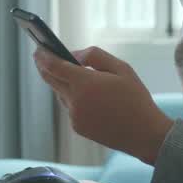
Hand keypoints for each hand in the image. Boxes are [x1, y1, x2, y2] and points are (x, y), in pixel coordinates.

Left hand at [32, 46, 174, 164]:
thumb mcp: (121, 68)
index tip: (37, 48)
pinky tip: (84, 94)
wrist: (144, 134)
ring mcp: (75, 116)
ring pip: (61, 94)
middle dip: (44, 67)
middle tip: (41, 57)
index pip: (54, 66)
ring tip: (65, 72)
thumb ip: (95, 56)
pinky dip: (73, 98)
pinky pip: (70, 107)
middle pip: (51, 80)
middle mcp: (75, 100)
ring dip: (61, 83)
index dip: (43, 56)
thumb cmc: (136, 99)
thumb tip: (74, 55)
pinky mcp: (77, 128)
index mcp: (85, 83)